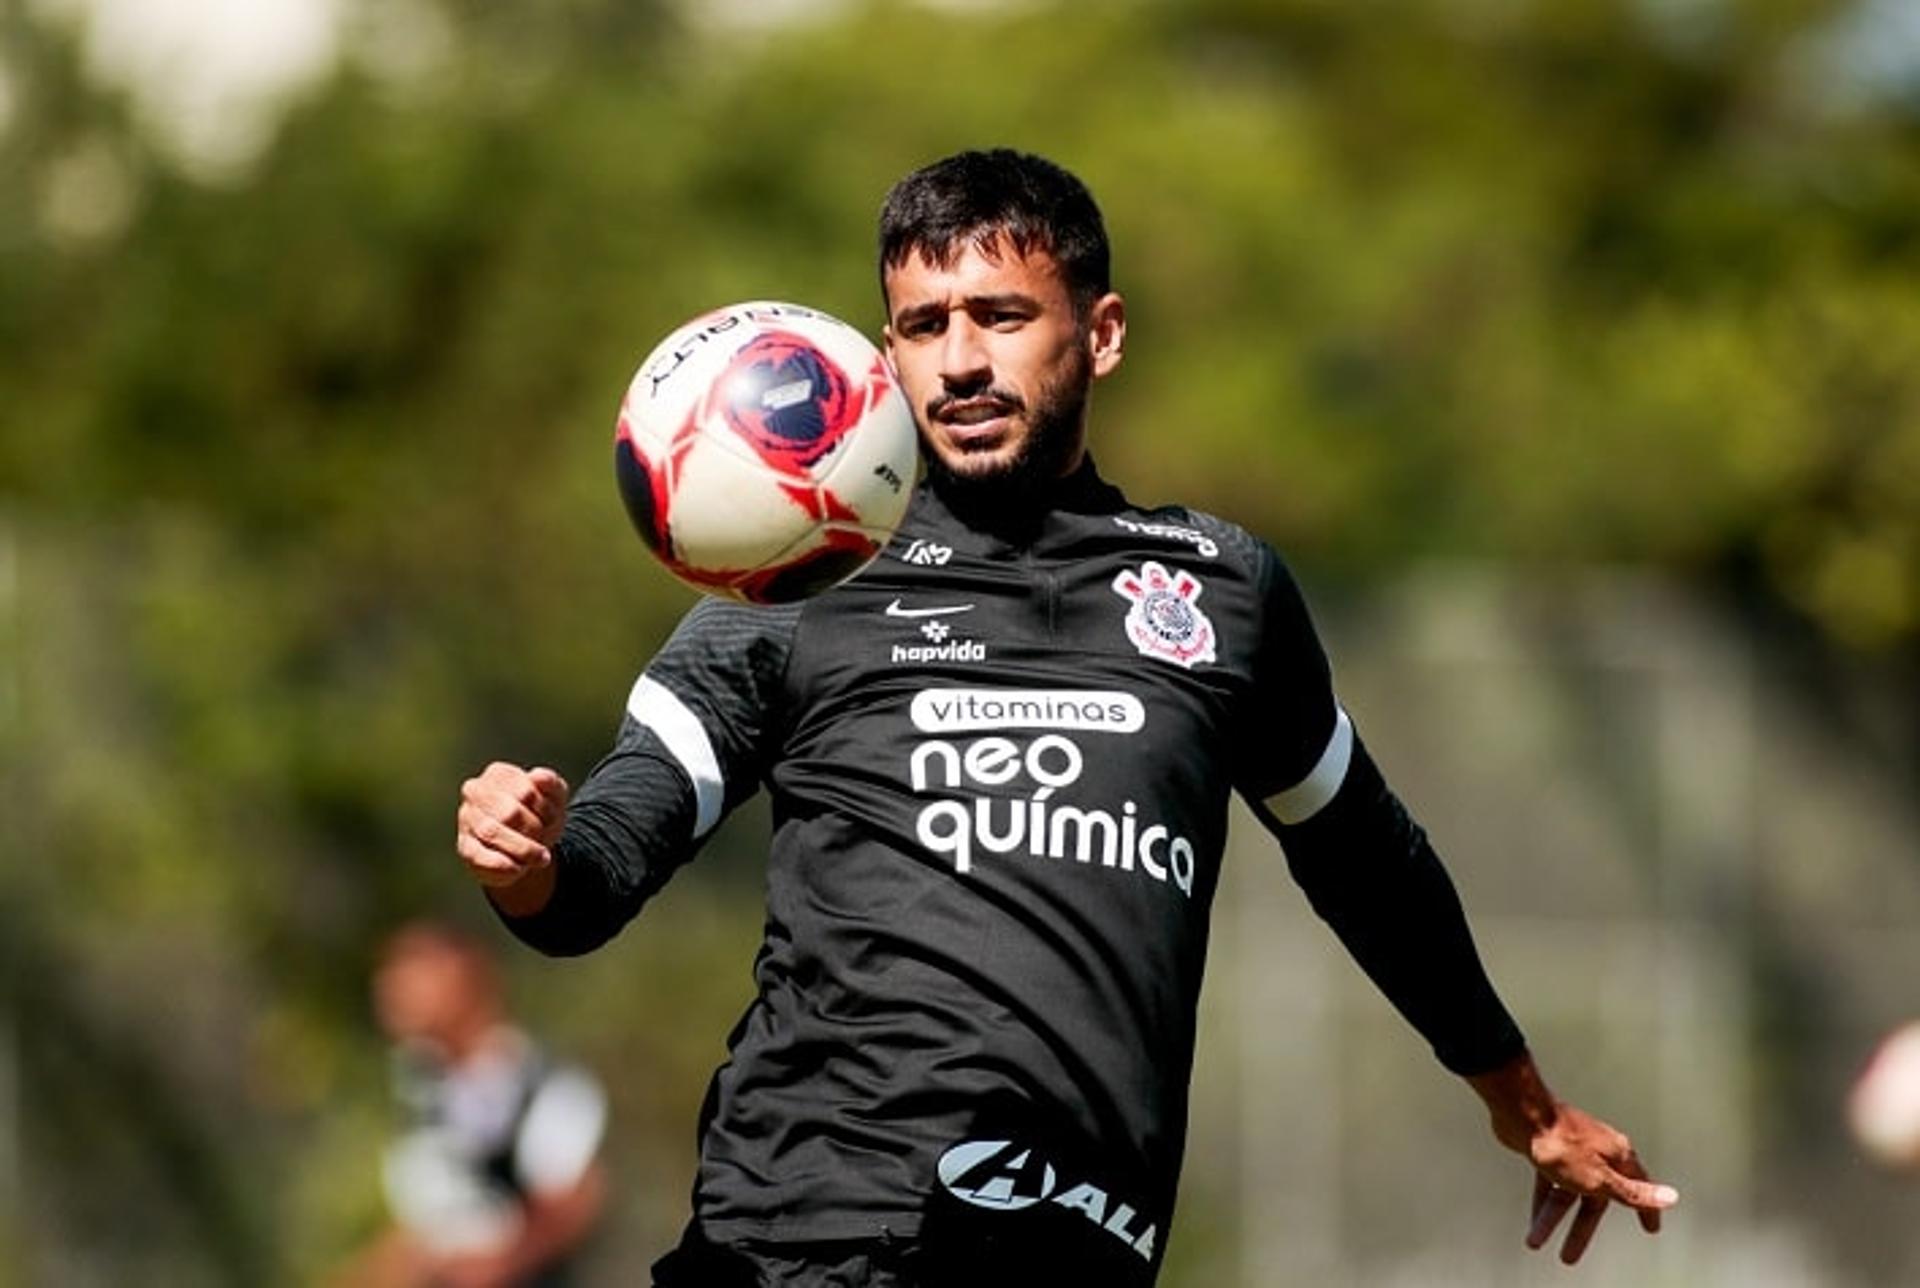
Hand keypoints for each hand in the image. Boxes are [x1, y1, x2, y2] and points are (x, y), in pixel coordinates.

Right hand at [456, 762, 568, 893]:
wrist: (527, 847)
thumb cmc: (539, 815)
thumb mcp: (554, 798)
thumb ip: (551, 783)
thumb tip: (537, 776)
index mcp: (498, 774)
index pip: (526, 792)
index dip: (546, 811)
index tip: (553, 820)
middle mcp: (476, 792)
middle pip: (510, 813)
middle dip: (534, 831)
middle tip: (545, 840)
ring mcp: (466, 818)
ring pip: (492, 833)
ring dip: (522, 849)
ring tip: (540, 858)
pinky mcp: (464, 846)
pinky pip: (480, 857)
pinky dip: (503, 865)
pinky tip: (518, 868)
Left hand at [1520, 1101, 1675, 1264]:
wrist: (1522, 1114)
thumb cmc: (1563, 1142)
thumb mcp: (1601, 1179)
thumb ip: (1633, 1193)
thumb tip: (1671, 1197)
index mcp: (1617, 1156)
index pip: (1639, 1189)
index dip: (1646, 1210)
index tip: (1651, 1227)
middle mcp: (1598, 1152)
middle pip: (1595, 1199)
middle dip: (1580, 1229)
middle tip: (1569, 1255)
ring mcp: (1572, 1150)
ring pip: (1567, 1193)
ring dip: (1552, 1218)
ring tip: (1536, 1240)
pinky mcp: (1549, 1149)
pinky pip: (1549, 1182)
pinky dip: (1542, 1199)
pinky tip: (1533, 1215)